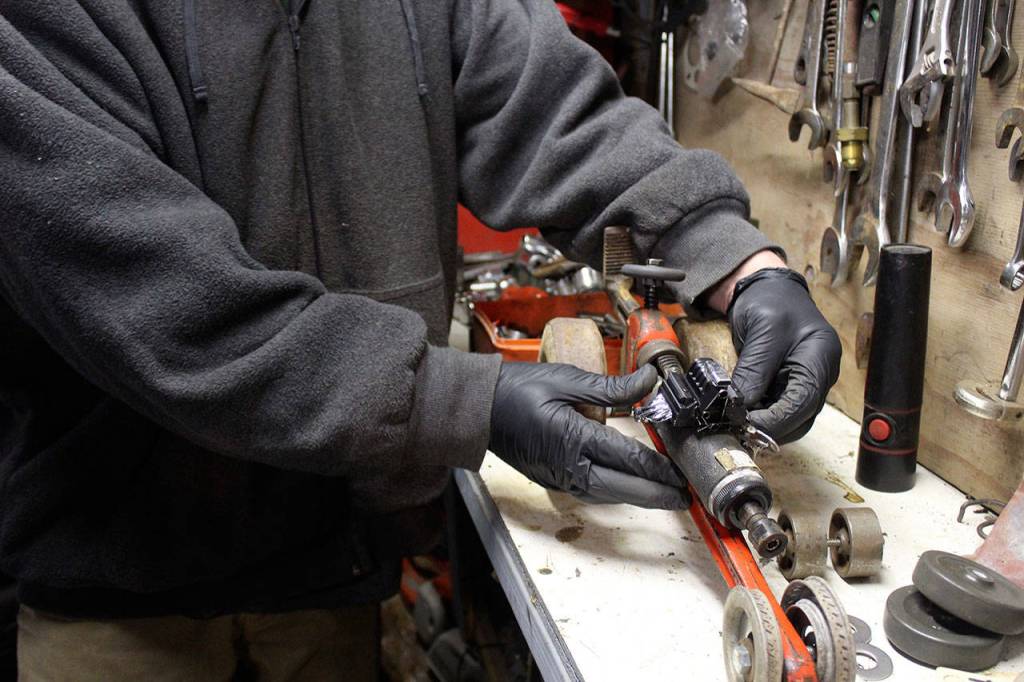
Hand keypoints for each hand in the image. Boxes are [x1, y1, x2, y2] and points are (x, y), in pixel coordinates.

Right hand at [488, 363, 689, 509]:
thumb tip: (649, 380)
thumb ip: (613, 387)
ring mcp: (558, 477)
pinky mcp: (551, 480)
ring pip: (606, 495)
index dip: (658, 469)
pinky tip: (625, 487)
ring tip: (660, 494)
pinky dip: (612, 492)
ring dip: (635, 497)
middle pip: (622, 488)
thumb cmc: (518, 389)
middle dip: (655, 495)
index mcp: (574, 438)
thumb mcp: (568, 379)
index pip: (628, 459)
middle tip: (682, 499)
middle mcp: (568, 465)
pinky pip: (589, 492)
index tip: (680, 475)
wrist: (478, 408)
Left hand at [724, 267, 841, 443]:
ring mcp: (805, 381)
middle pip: (800, 417)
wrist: (766, 289)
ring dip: (765, 422)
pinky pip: (778, 408)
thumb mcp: (762, 332)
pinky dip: (761, 413)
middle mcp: (819, 375)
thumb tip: (740, 406)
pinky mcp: (790, 384)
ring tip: (737, 417)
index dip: (775, 419)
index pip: (803, 403)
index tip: (746, 422)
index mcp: (820, 358)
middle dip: (770, 426)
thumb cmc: (771, 302)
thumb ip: (753, 370)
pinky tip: (742, 409)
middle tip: (738, 424)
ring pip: (790, 418)